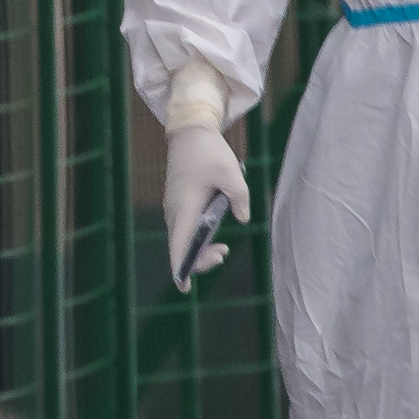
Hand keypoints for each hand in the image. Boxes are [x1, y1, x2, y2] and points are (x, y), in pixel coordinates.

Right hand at [163, 123, 252, 292]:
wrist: (190, 132)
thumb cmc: (208, 151)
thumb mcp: (231, 172)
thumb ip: (239, 198)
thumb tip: (243, 220)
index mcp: (185, 207)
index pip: (178, 245)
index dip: (180, 267)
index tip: (184, 286)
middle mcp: (175, 211)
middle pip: (180, 247)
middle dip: (199, 260)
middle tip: (223, 254)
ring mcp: (175, 208)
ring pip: (183, 239)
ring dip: (200, 249)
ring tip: (223, 250)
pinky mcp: (179, 203)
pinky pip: (185, 229)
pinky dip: (197, 238)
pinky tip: (214, 239)